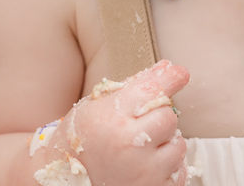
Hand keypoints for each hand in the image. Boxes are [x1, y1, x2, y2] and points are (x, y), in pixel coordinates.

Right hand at [36, 60, 190, 185]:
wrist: (64, 184)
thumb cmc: (80, 141)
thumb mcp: (96, 107)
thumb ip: (132, 88)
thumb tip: (169, 69)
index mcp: (112, 119)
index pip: (151, 90)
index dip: (170, 79)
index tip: (179, 74)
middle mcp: (129, 145)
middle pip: (169, 116)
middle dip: (158, 116)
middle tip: (138, 125)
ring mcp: (144, 171)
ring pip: (178, 144)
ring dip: (165, 143)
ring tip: (139, 150)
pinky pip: (179, 169)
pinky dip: (167, 166)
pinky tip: (144, 166)